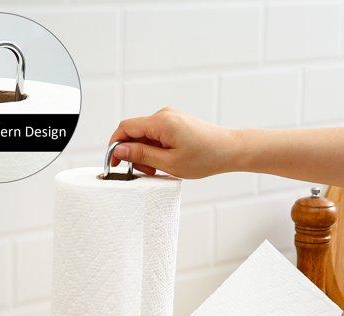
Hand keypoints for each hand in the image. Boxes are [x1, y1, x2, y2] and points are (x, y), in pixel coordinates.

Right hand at [108, 107, 241, 177]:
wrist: (229, 150)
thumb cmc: (205, 157)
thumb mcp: (169, 162)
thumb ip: (141, 155)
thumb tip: (119, 150)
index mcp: (161, 122)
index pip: (125, 128)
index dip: (115, 145)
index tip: (113, 163)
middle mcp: (164, 115)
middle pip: (134, 132)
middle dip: (134, 153)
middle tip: (145, 172)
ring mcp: (170, 117)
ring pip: (145, 135)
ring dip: (145, 154)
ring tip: (158, 169)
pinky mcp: (175, 123)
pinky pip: (156, 135)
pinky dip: (155, 149)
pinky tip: (164, 162)